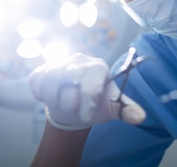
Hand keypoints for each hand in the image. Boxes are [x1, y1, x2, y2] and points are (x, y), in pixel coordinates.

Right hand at [29, 53, 145, 130]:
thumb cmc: (96, 104)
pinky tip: (50, 95)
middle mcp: (79, 60)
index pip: (90, 81)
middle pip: (67, 81)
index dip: (86, 101)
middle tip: (74, 106)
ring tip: (63, 102)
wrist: (75, 105)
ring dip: (54, 99)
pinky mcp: (44, 68)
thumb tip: (140, 117)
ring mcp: (60, 63)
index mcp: (98, 67)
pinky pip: (36, 81)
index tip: (86, 114)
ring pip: (49, 82)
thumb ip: (125, 110)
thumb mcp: (112, 107)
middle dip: (69, 102)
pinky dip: (40, 93)